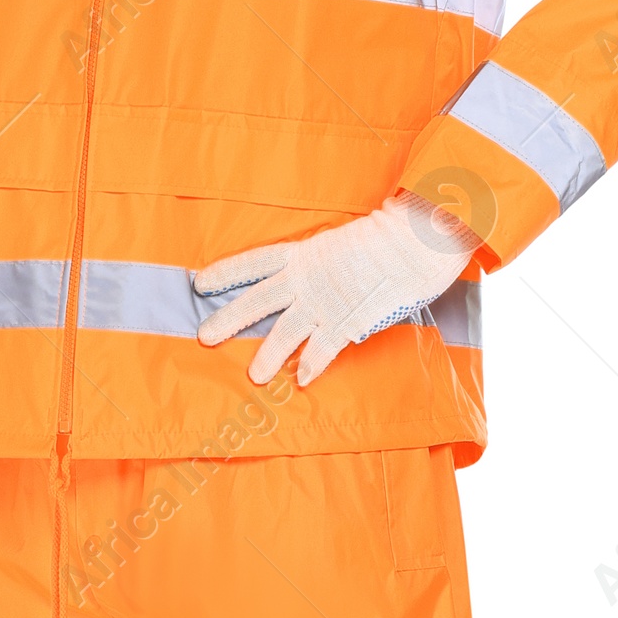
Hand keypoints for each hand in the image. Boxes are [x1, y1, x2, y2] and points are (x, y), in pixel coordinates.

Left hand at [194, 195, 479, 387]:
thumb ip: (324, 266)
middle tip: (204, 336)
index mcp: (304, 254)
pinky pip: (325, 346)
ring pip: (286, 330)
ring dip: (269, 354)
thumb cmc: (387, 238)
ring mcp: (326, 299)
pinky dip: (313, 363)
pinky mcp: (348, 318)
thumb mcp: (343, 245)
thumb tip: (312, 284)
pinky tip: (301, 380)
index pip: (255, 262)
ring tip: (254, 375)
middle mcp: (307, 278)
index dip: (227, 273)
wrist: (416, 239)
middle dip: (230, 317)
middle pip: (258, 299)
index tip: (200, 283)